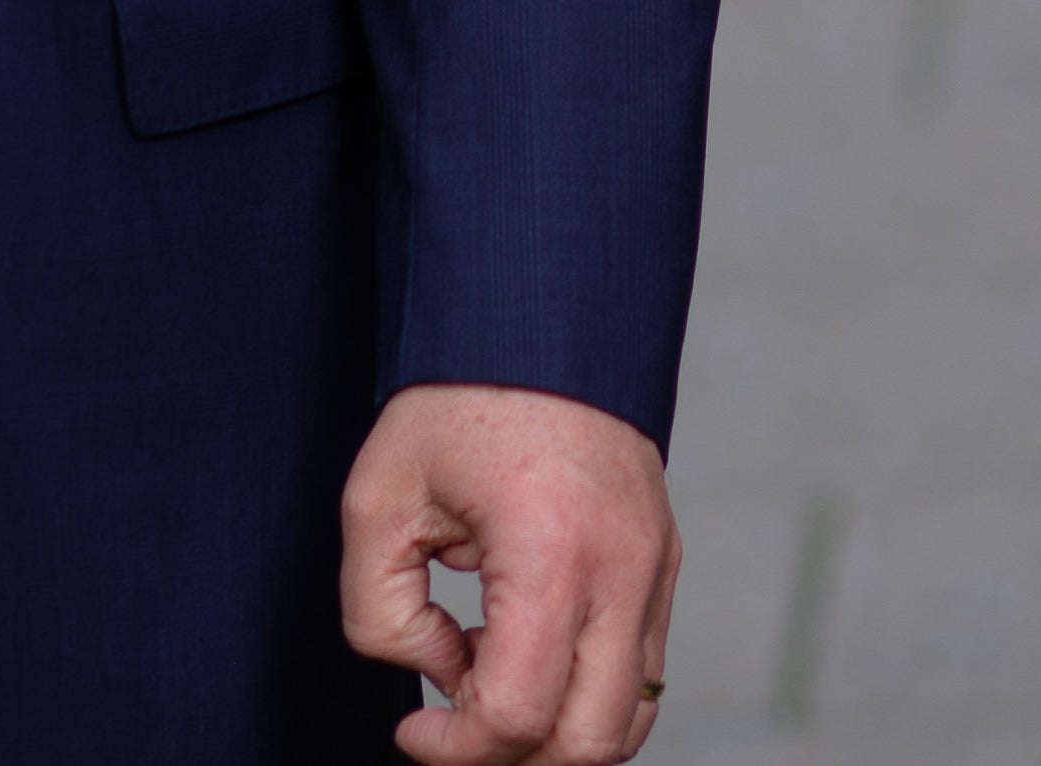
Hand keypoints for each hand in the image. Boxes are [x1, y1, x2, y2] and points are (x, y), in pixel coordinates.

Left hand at [339, 383, 677, 764]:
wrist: (541, 319)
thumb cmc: (457, 400)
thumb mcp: (378, 502)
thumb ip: (380, 613)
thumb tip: (435, 672)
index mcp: (552, 557)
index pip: (519, 716)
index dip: (455, 748)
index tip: (412, 726)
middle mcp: (623, 573)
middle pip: (589, 743)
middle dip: (512, 759)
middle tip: (454, 726)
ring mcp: (654, 569)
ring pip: (632, 717)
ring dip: (559, 734)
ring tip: (493, 687)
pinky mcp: (662, 561)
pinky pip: (644, 669)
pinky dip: (589, 693)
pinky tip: (529, 652)